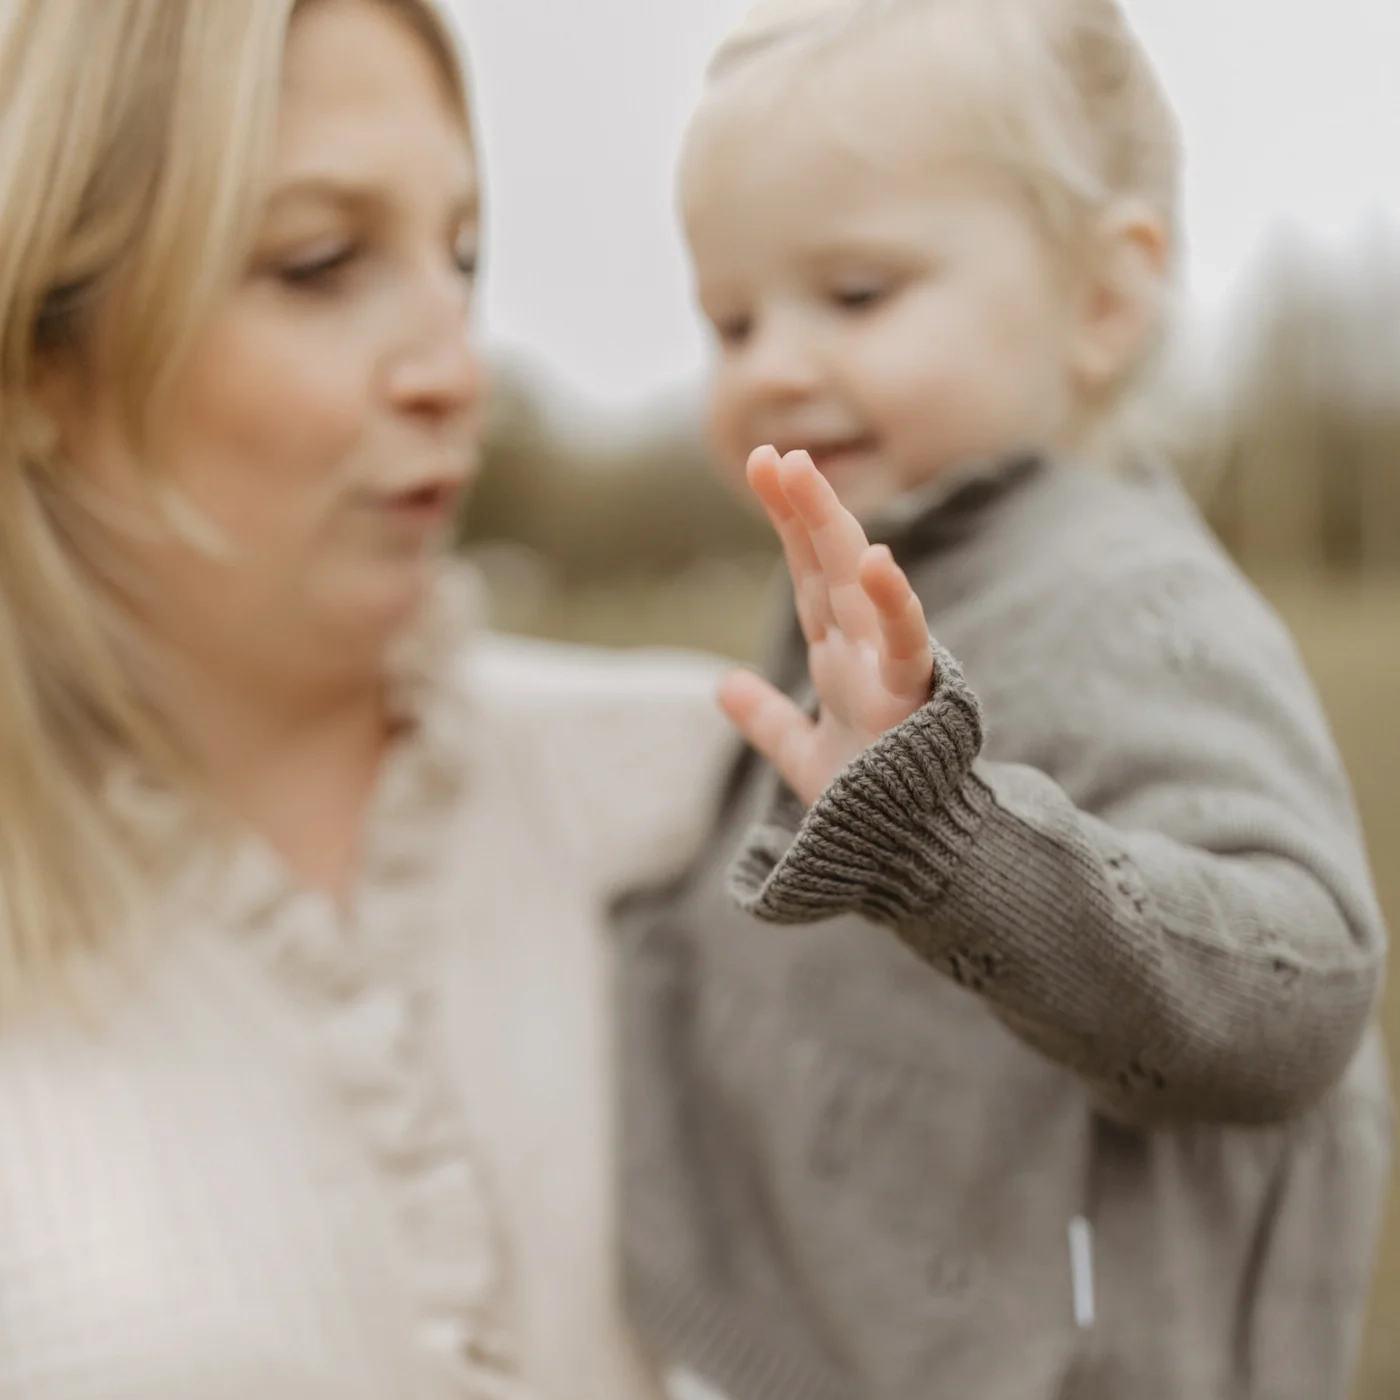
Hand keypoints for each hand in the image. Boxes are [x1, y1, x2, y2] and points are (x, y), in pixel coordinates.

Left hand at [718, 446, 933, 805]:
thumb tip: (726, 686)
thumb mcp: (802, 755)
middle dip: (804, 507)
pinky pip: (906, 643)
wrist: (905, 855)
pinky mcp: (912, 699)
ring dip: (830, 527)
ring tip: (801, 472)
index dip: (790, 521)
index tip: (765, 465)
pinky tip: (880, 560)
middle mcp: (862, 649)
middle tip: (772, 454)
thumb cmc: (866, 803)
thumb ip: (769, 719)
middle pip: (830, 563)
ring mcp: (887, 667)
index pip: (810, 573)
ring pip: (860, 583)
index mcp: (840, 654)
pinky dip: (894, 602)